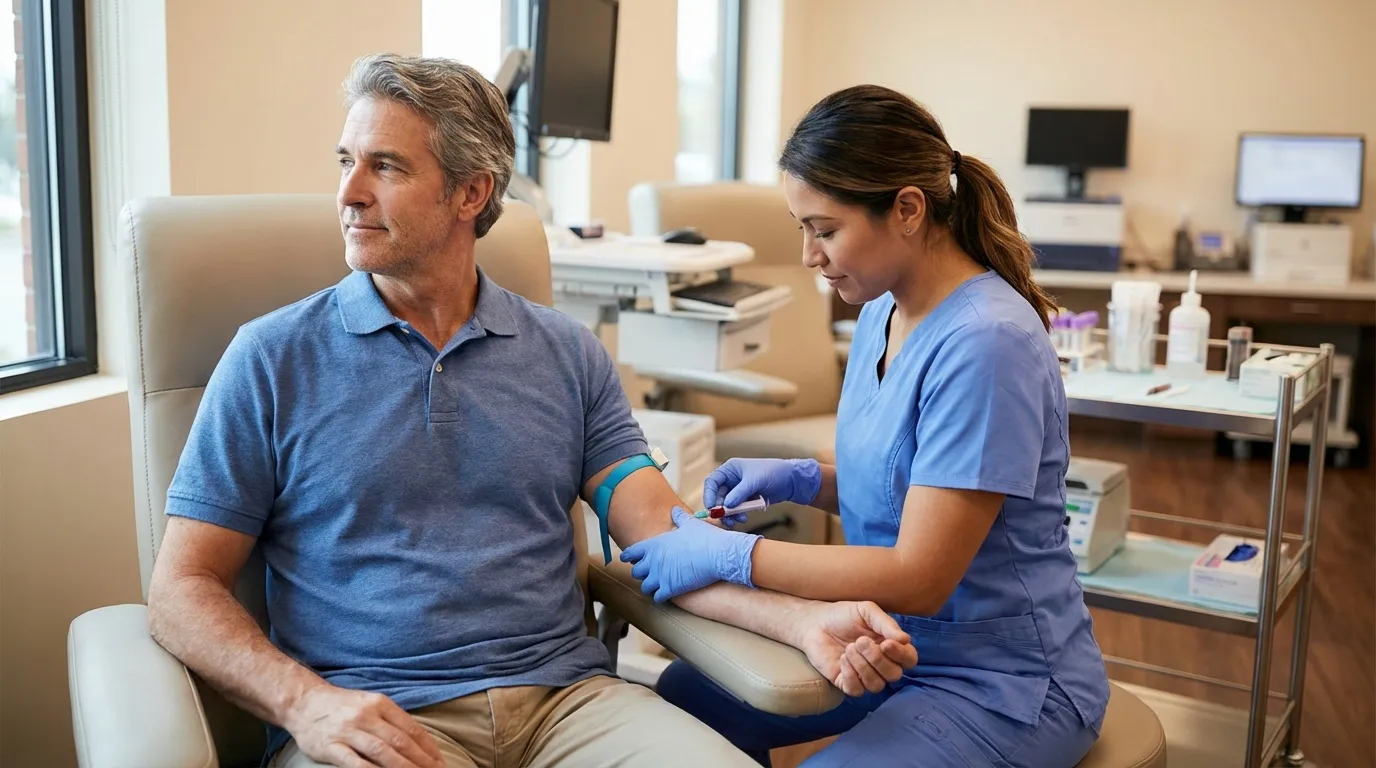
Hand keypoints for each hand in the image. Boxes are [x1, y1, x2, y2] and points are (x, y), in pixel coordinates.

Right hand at [283, 683, 443, 767]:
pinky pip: (355, 763)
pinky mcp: (331, 746)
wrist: (304, 702)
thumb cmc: (342, 706)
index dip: (429, 748)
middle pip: (400, 741)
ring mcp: (348, 731)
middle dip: (422, 761)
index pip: (411, 728)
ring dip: (403, 767)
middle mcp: (367, 715)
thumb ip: (391, 720)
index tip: (440, 762)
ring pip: (382, 752)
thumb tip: (419, 741)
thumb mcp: (370, 704)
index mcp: (380, 704)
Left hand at [620, 507, 760, 601]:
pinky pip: (657, 598)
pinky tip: (668, 594)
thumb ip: (679, 517)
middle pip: (636, 572)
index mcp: (654, 544)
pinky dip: (660, 597)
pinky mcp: (670, 589)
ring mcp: (660, 576)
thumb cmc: (705, 537)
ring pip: (644, 587)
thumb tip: (674, 510)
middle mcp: (653, 561)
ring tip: (659, 586)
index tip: (632, 560)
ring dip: (651, 587)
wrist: (718, 554)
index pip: (630, 553)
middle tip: (651, 573)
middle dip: (643, 573)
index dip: (630, 557)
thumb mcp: (690, 524)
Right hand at [704, 458, 821, 510]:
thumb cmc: (774, 473)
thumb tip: (726, 506)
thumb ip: (739, 493)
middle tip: (725, 519)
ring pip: (726, 505)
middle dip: (721, 508)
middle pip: (718, 496)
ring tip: (738, 520)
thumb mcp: (755, 481)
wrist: (791, 481)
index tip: (711, 508)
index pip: (712, 482)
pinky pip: (736, 509)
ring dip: (730, 514)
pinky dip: (737, 515)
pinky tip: (744, 518)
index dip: (709, 495)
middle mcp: (731, 479)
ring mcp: (738, 490)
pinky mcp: (745, 499)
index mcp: (730, 469)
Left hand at [792, 601, 917, 696]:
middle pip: (894, 675)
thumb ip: (886, 624)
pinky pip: (857, 691)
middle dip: (877, 659)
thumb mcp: (867, 611)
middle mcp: (881, 665)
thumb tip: (905, 640)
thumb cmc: (844, 615)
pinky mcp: (846, 683)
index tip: (886, 643)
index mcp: (891, 647)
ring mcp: (864, 676)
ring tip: (849, 648)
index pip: (909, 660)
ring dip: (863, 666)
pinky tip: (842, 659)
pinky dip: (851, 675)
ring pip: (876, 685)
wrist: (816, 622)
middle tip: (860, 641)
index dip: (901, 655)